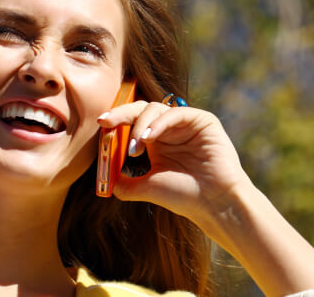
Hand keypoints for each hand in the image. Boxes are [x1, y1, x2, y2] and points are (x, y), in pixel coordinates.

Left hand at [97, 101, 252, 223]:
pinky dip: (159, 123)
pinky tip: (149, 138)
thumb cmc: (184, 197)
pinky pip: (176, 113)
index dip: (116, 121)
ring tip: (135, 148)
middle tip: (106, 122)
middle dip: (121, 114)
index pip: (133, 122)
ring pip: (156, 109)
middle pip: (141, 109)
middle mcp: (171, 129)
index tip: (100, 124)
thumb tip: (105, 179)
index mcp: (158, 141)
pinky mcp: (203, 120)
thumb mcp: (147, 187)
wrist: (213, 204)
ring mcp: (187, 123)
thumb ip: (125, 182)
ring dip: (140, 125)